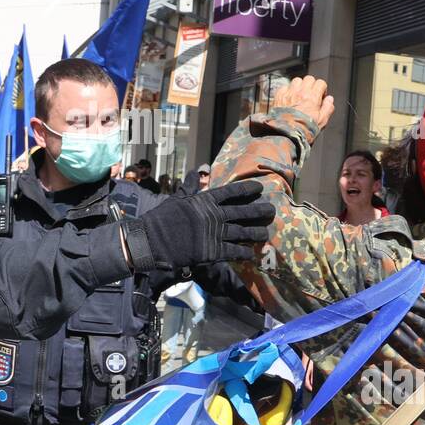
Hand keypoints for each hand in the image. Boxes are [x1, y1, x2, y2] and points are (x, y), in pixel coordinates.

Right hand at [126, 182, 273, 269]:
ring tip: (266, 233)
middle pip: (243, 212)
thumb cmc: (162, 218)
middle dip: (259, 211)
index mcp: (205, 200)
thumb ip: (190, 186)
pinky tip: (251, 253)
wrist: (151, 240)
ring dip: (256, 233)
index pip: (231, 192)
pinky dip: (243, 252)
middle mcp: (213, 216)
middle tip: (272, 210)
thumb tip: (197, 171)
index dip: (247, 189)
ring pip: (242, 232)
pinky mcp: (211, 251)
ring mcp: (214, 234)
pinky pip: (233, 251)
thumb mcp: (177, 198)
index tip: (260, 188)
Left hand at [272, 75, 334, 130]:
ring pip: (296, 80)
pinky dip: (288, 90)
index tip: (320, 96)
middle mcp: (300, 93)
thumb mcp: (322, 121)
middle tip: (311, 94)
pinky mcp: (279, 97)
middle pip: (309, 79)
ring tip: (300, 95)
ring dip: (299, 86)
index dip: (322, 89)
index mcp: (312, 97)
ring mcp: (289, 93)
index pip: (320, 83)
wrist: (285, 135)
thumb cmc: (303, 130)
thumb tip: (330, 100)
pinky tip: (289, 98)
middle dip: (312, 85)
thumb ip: (328, 108)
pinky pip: (284, 87)